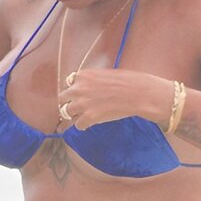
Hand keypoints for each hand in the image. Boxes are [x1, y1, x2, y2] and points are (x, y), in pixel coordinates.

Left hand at [56, 69, 172, 130]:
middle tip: (76, 109)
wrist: (138, 93)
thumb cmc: (127, 83)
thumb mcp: (105, 75)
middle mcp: (78, 88)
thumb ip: (92, 81)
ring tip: (81, 118)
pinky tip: (89, 124)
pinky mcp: (88, 117)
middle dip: (69, 103)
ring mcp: (82, 103)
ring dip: (74, 115)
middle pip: (63, 98)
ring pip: (67, 112)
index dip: (74, 91)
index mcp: (83, 75)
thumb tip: (88, 89)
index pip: (69, 84)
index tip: (78, 96)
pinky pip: (78, 125)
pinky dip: (83, 126)